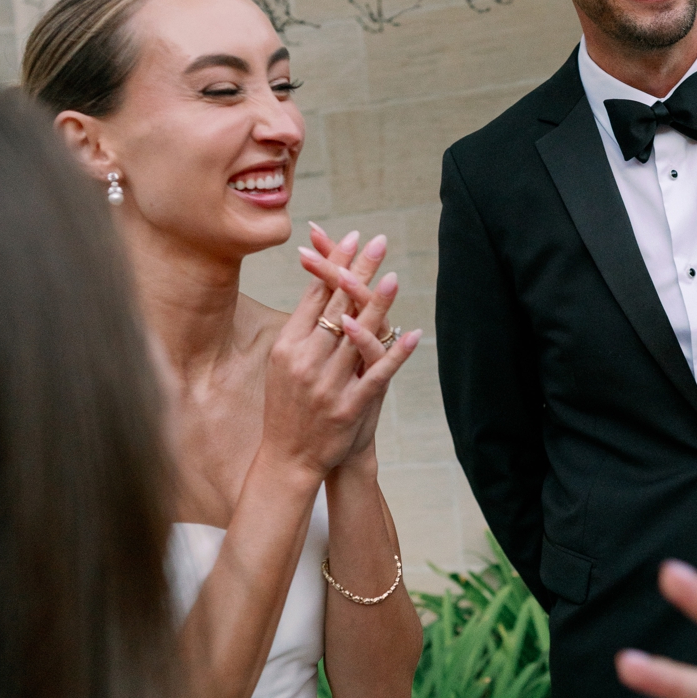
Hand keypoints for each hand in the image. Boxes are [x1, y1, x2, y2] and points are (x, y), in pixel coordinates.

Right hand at [261, 232, 419, 483]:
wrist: (287, 459)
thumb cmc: (287, 407)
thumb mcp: (283, 364)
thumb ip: (301, 329)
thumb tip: (320, 289)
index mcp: (286, 345)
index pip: (315, 295)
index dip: (335, 265)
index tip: (354, 238)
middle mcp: (304, 361)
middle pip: (337, 306)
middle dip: (359, 271)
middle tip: (379, 241)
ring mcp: (326, 384)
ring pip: (357, 336)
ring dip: (378, 305)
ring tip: (395, 278)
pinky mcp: (347, 407)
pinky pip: (376, 374)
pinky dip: (395, 354)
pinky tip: (413, 334)